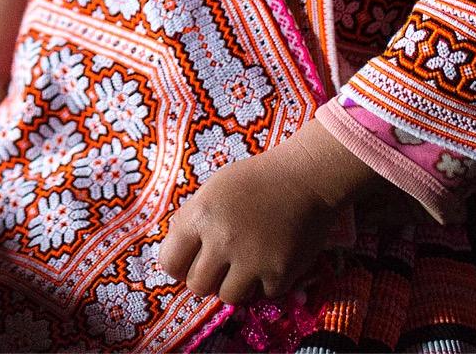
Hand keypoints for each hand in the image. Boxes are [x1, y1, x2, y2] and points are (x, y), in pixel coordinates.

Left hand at [158, 117, 375, 304]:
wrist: (305, 178)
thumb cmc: (254, 180)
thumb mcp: (211, 190)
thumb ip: (191, 222)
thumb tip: (175, 256)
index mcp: (200, 216)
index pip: (170, 263)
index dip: (179, 265)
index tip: (191, 262)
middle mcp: (223, 240)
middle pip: (197, 286)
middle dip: (206, 278)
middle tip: (219, 266)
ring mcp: (252, 260)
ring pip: (227, 297)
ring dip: (233, 284)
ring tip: (244, 265)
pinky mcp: (280, 274)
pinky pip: (261, 295)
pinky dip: (264, 283)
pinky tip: (269, 259)